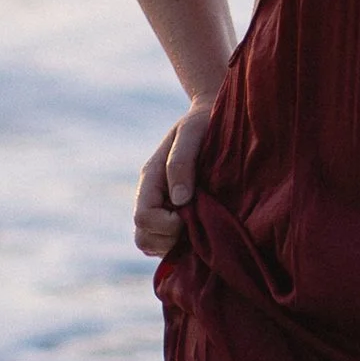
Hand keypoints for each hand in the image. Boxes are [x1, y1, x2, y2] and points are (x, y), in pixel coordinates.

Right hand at [134, 96, 217, 257]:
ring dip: (176, 243)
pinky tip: (204, 227)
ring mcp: (164, 207)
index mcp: (151, 178)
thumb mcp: (192, 133)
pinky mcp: (179, 215)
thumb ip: (181, 162)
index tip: (190, 212)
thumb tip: (180, 200)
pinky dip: (184, 244)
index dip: (166, 224)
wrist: (216, 116)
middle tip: (195, 223)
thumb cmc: (205, 121)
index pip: (143, 218)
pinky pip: (171, 244)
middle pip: (143, 238)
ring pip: (154, 245)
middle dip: (168, 238)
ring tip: (200, 224)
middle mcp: (154, 196)